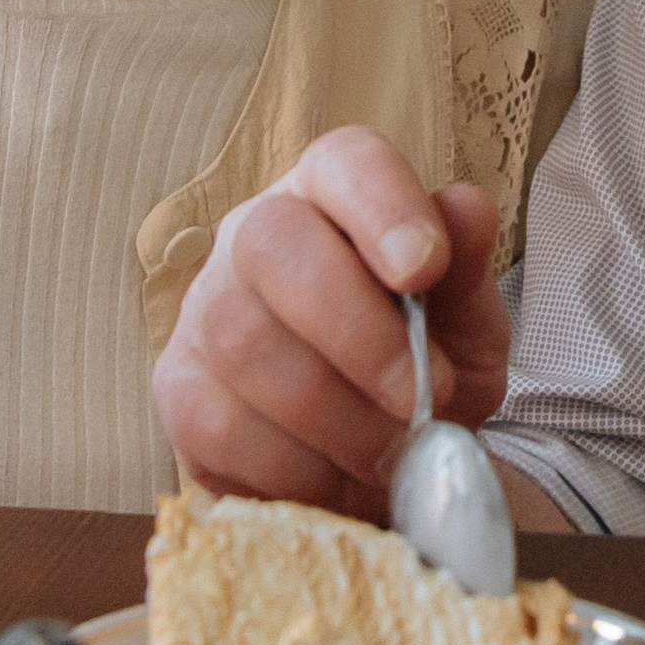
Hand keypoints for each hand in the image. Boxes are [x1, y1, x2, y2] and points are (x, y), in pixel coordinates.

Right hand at [151, 127, 510, 521]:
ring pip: (242, 342)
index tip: (425, 270)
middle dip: (355, 332)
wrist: (380, 454)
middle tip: (419, 399)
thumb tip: (466, 210)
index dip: (382, 207)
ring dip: (333, 415)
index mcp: (336, 195)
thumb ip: (466, 271)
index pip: (346, 163)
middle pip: (271, 243)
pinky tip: (336, 481)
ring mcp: (204, 307)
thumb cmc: (426, 366)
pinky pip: (215, 425)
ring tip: (391, 452)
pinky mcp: (176, 387)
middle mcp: (254, 232)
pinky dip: (291, 468)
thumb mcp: (467, 325)